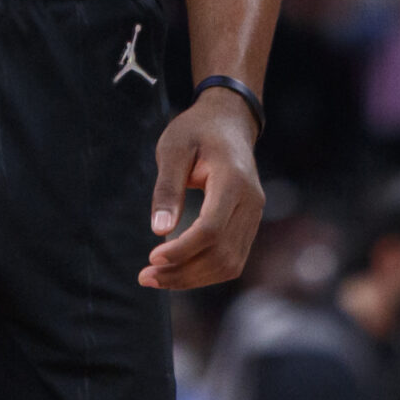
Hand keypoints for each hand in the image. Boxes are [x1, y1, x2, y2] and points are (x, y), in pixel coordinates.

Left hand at [138, 86, 263, 288]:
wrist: (229, 121)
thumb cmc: (197, 130)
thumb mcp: (173, 148)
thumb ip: (167, 188)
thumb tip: (159, 231)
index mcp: (233, 179)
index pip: (211, 229)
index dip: (182, 249)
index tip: (152, 258)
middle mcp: (251, 202)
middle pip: (222, 254)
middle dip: (183, 273)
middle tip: (145, 277)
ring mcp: (254, 215)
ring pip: (229, 264)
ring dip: (193, 278)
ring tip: (156, 278)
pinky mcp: (249, 223)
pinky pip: (232, 259)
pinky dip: (205, 271)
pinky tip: (177, 270)